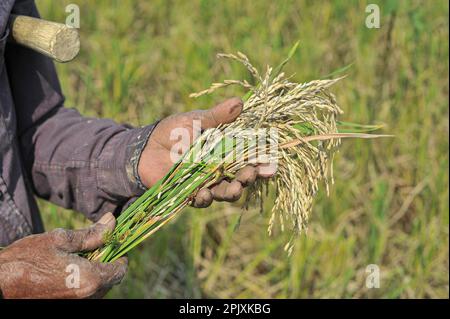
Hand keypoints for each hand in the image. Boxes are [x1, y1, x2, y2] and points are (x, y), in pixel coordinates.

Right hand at [0, 213, 126, 298]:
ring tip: (78, 259)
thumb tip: (112, 221)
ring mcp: (77, 305)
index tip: (112, 243)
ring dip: (96, 273)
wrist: (0, 284)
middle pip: (111, 280)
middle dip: (106, 262)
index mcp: (90, 279)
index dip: (120, 254)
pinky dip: (84, 282)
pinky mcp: (66, 306)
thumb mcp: (59, 239)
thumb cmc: (27, 259)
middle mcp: (87, 297)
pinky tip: (69, 271)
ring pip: (98, 289)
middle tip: (93, 248)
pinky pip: (85, 295)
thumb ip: (91, 234)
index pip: (120, 269)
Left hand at [138, 98, 275, 207]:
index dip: (261, 162)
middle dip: (248, 178)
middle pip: (240, 178)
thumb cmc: (173, 131)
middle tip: (251, 173)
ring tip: (235, 188)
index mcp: (226, 151)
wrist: (146, 148)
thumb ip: (217, 116)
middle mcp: (220, 170)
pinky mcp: (190, 194)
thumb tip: (240, 102)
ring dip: (231, 191)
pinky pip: (201, 200)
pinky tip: (204, 193)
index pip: (249, 158)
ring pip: (224, 192)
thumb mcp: (196, 120)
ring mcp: (206, 183)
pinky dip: (204, 197)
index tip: (271, 164)